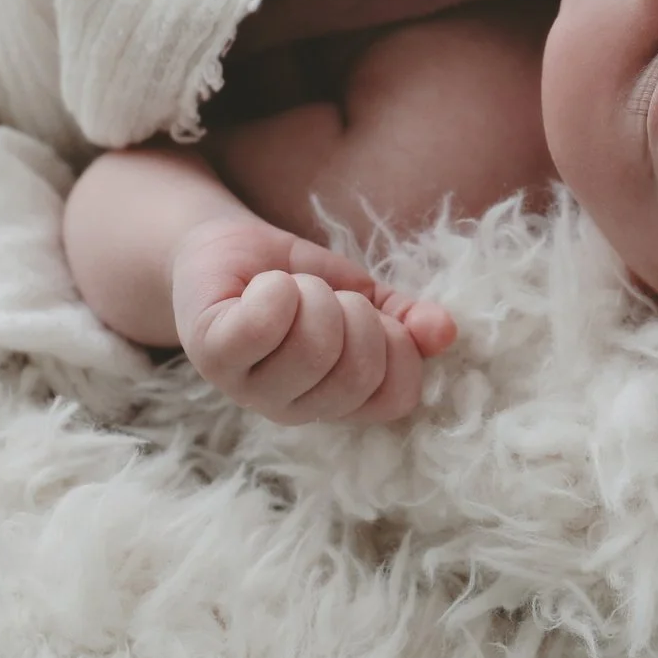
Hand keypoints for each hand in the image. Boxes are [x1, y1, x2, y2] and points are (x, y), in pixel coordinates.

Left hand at [172, 219, 456, 423]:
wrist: (224, 250)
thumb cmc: (294, 281)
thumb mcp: (361, 295)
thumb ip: (406, 318)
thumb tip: (446, 332)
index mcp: (336, 399)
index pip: (396, 397)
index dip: (399, 346)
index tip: (372, 314)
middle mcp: (293, 406)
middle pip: (357, 370)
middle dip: (353, 311)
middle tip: (326, 296)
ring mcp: (248, 386)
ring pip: (313, 346)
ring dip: (311, 294)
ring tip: (290, 290)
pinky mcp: (212, 352)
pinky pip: (261, 326)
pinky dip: (275, 290)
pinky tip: (265, 286)